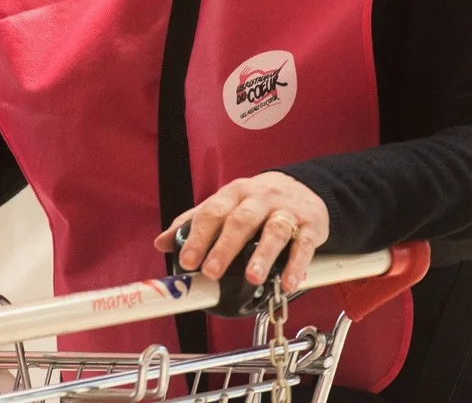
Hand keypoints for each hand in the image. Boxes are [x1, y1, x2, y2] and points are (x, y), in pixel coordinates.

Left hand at [154, 172, 329, 294]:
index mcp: (233, 194)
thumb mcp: (225, 205)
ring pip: (275, 231)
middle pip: (240, 221)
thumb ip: (195, 222)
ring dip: (263, 256)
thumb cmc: (257, 202)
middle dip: (225, 247)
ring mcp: (286, 211)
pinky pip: (305, 244)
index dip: (198, 237)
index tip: (187, 261)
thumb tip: (161, 243)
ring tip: (253, 278)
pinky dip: (297, 265)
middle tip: (212, 272)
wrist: (303, 187)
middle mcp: (259, 199)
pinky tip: (287, 283)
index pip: (211, 213)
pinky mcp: (310, 225)